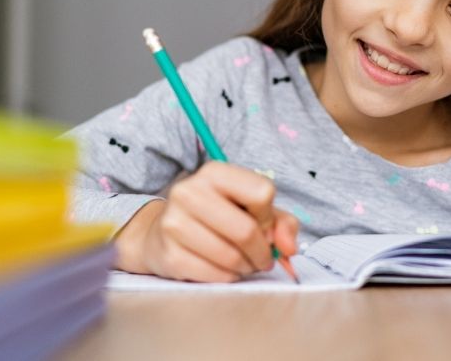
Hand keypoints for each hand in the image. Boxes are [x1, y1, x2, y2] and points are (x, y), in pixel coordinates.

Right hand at [113, 162, 299, 281]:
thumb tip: (289, 248)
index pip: (262, 192)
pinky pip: (215, 275)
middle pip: (246, 230)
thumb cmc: (216, 218)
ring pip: (232, 257)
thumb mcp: (251, 209)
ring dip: (246, 267)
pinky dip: (229, 277)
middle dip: (262, 251)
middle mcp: (189, 192)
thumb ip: (282, 223)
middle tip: (262, 258)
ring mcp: (174, 224)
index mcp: (214, 172)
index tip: (262, 225)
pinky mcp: (169, 255)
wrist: (161, 233)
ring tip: (244, 263)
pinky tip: (224, 269)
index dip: (269, 216)